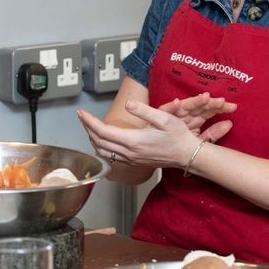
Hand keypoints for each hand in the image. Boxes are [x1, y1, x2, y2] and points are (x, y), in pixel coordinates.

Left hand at [78, 99, 232, 169]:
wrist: (187, 155)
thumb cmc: (178, 136)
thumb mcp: (164, 118)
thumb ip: (144, 111)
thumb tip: (128, 105)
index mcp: (134, 140)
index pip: (103, 131)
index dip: (89, 122)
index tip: (81, 113)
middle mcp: (129, 152)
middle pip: (98, 142)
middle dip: (87, 129)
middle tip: (82, 117)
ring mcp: (131, 159)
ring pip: (103, 151)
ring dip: (93, 139)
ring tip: (89, 126)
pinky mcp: (134, 162)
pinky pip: (111, 156)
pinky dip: (102, 147)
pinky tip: (102, 140)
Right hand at [157, 92, 235, 136]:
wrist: (156, 148)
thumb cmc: (177, 142)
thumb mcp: (197, 140)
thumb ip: (213, 134)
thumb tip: (230, 124)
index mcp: (195, 118)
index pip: (210, 110)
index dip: (220, 108)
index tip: (233, 107)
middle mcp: (186, 113)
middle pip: (200, 106)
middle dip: (210, 103)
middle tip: (222, 101)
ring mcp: (173, 114)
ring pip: (185, 106)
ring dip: (194, 102)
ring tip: (204, 98)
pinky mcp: (160, 116)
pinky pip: (165, 111)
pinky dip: (170, 107)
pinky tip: (176, 103)